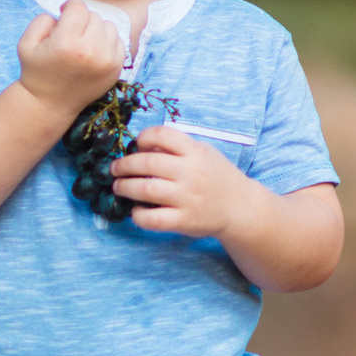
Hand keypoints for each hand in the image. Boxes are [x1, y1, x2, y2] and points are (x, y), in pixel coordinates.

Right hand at [13, 0, 124, 123]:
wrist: (50, 104)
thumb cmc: (36, 71)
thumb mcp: (26, 43)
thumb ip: (43, 20)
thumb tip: (65, 13)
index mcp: (66, 43)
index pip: (78, 6)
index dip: (68, 8)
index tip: (63, 16)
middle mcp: (90, 50)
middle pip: (92, 15)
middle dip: (80, 21)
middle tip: (70, 36)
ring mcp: (107, 60)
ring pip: (107, 25)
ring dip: (95, 30)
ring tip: (82, 44)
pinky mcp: (117, 68)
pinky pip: (118, 40)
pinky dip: (106, 42)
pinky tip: (93, 52)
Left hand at [111, 123, 263, 239]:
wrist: (241, 207)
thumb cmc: (217, 177)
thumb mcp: (203, 153)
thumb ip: (177, 148)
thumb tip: (142, 147)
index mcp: (195, 152)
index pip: (162, 135)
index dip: (143, 137)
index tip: (136, 145)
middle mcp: (191, 173)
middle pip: (147, 162)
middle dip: (123, 165)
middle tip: (114, 169)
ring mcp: (187, 198)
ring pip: (145, 189)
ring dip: (124, 187)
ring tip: (118, 186)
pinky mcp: (184, 221)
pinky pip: (151, 219)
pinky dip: (138, 214)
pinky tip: (136, 210)